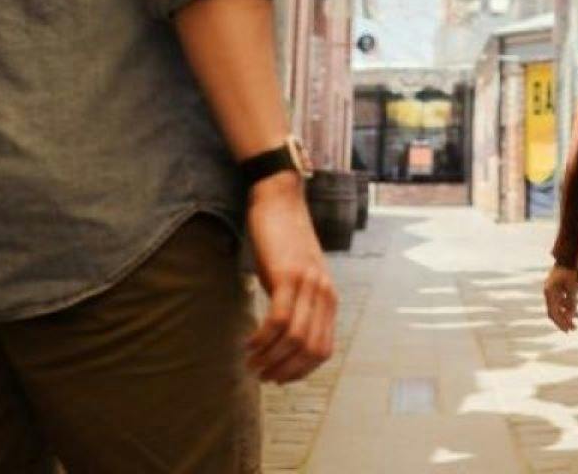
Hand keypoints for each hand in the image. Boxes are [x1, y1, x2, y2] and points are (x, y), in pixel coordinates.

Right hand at [244, 172, 336, 382]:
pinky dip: (263, 339)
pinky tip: (249, 344)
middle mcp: (324, 293)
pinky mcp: (288, 275)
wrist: (279, 200)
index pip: (323, 350)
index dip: (301, 371)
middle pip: (310, 350)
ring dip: (271, 359)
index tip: (279, 378)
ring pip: (295, 339)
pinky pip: (278, 320)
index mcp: (328, 298)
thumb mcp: (296, 276)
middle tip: (261, 377)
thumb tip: (283, 336)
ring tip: (251, 364)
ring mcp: (308, 284)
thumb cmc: (283, 240)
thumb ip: (298, 303)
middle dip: (285, 370)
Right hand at [543, 264, 577, 332]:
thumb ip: (572, 302)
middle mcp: (549, 292)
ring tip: (576, 319)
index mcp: (549, 292)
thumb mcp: (573, 287)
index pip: (553, 313)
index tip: (568, 330)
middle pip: (554, 311)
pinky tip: (576, 308)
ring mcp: (552, 289)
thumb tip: (572, 316)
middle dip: (563, 320)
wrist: (568, 255)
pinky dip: (567, 305)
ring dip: (566, 313)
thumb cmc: (570, 270)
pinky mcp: (557, 286)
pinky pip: (561, 300)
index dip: (561, 323)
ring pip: (558, 306)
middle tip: (573, 329)